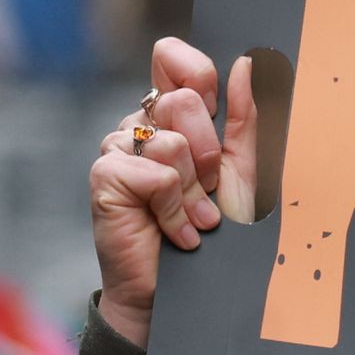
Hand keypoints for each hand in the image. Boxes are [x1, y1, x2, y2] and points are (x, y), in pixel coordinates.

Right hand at [93, 38, 259, 346]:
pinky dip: (178, 209)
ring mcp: (118, 149)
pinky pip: (156, 175)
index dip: (195, 72)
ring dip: (197, 189)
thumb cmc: (217, 234)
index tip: (215, 104)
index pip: (174, 60)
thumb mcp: (244, 174)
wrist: (188, 294)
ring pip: (170, 141)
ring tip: (199, 219)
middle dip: (211, 152)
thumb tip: (248, 64)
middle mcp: (142, 126)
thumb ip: (247, 119)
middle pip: (181, 101)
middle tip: (213, 190)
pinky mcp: (106, 177)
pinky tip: (180, 232)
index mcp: (175, 117)